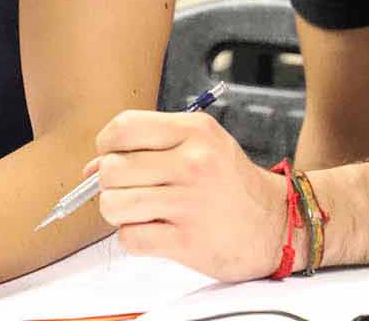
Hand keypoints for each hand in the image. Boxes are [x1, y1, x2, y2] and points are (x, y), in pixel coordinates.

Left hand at [91, 109, 291, 281]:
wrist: (276, 224)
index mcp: (195, 131)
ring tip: (142, 211)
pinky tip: (156, 231)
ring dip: (119, 213)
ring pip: (113, 205)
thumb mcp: (201, 146)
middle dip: (110, 184)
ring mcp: (188, 203)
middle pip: (111, 169)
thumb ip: (148, 147)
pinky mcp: (186, 241)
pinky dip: (135, 238)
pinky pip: (129, 238)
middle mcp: (192, 162)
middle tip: (131, 189)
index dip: (107, 144)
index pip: (123, 127)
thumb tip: (91, 167)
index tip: (112, 156)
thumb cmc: (232, 183)